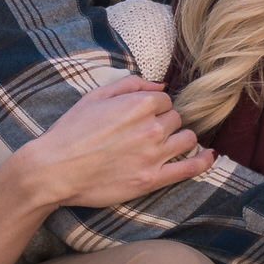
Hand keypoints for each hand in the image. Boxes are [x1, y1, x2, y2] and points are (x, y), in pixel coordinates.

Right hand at [12, 77, 212, 211]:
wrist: (54, 169)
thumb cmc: (71, 132)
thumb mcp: (96, 96)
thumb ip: (131, 84)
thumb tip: (160, 84)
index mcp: (137, 104)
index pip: (165, 100)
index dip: (155, 107)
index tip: (143, 116)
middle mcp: (150, 128)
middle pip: (176, 119)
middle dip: (165, 123)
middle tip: (145, 132)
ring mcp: (153, 155)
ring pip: (187, 139)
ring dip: (181, 139)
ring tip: (167, 144)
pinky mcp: (152, 179)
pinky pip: (189, 168)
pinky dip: (203, 161)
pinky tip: (209, 156)